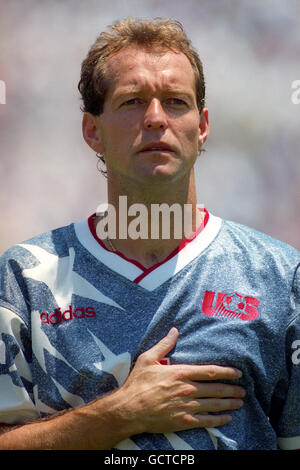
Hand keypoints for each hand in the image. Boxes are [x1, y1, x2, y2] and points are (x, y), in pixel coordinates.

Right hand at [118, 327, 244, 434]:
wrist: (129, 409)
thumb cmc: (137, 383)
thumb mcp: (148, 359)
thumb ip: (164, 345)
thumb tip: (174, 330)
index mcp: (181, 373)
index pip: (210, 371)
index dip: (227, 372)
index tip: (237, 373)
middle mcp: (187, 389)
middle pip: (216, 389)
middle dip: (232, 389)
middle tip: (243, 390)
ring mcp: (187, 406)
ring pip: (214, 404)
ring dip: (229, 403)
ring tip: (239, 402)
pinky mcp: (184, 421)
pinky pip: (207, 421)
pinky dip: (219, 420)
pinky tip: (227, 418)